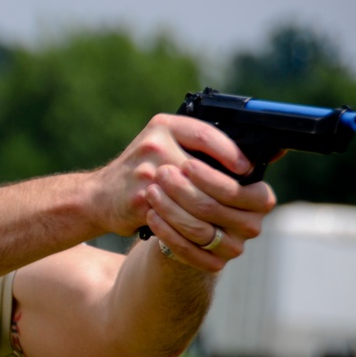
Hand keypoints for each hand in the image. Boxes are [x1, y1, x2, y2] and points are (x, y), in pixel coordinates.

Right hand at [94, 114, 275, 269]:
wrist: (98, 196)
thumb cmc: (140, 171)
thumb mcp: (165, 146)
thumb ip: (200, 146)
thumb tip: (257, 155)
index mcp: (164, 126)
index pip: (206, 134)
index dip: (231, 152)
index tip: (247, 168)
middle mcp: (154, 145)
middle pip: (205, 170)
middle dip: (227, 189)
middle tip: (243, 201)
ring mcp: (146, 173)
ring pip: (196, 197)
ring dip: (215, 212)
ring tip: (227, 219)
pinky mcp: (141, 200)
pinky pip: (179, 217)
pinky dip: (196, 225)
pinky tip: (208, 230)